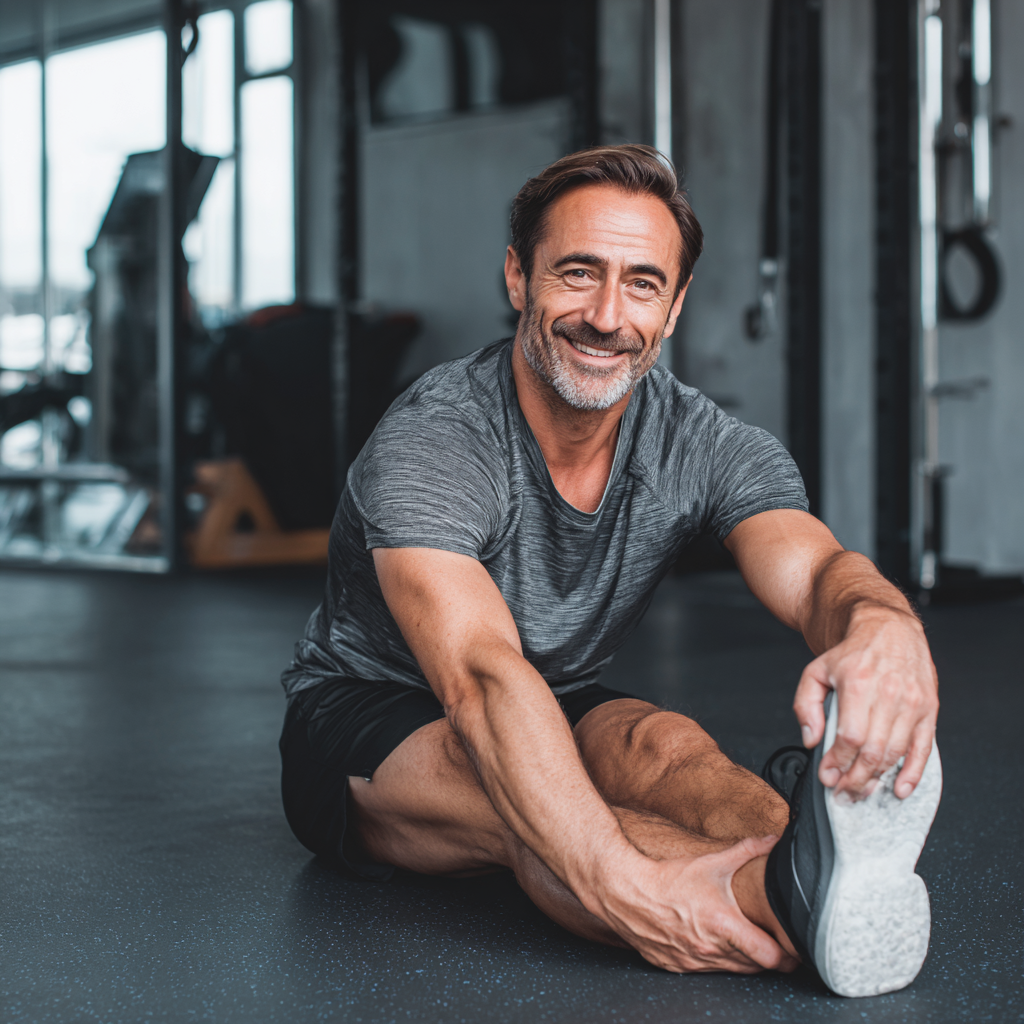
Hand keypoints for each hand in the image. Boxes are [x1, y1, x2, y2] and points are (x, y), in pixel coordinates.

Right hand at [596, 837, 794, 973]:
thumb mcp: (711, 862)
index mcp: (724, 926)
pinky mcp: (676, 966)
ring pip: (732, 972)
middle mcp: (711, 950)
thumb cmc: (670, 878)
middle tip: (766, 939)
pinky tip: (709, 941)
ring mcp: (693, 962)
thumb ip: (746, 851)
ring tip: (738, 938)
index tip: (789, 945)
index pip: (771, 957)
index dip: (786, 954)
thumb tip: (773, 839)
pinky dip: (712, 961)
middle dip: (764, 956)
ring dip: (740, 960)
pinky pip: (705, 971)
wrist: (627, 892)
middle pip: (755, 968)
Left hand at [794, 606, 938, 799]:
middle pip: (873, 751)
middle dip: (855, 778)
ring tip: (861, 790)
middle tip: (843, 793)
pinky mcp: (929, 709)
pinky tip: (900, 788)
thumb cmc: (852, 653)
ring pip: (895, 753)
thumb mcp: (816, 671)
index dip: (837, 763)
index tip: (827, 777)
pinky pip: (923, 748)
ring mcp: (912, 703)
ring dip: (878, 779)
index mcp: (858, 684)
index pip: (849, 737)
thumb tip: (811, 740)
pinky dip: (913, 773)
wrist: (888, 629)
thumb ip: (806, 706)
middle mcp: (889, 694)